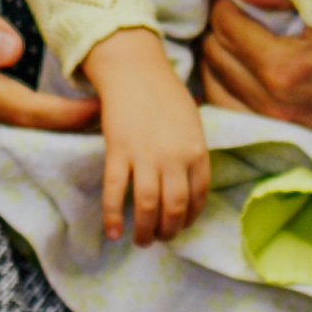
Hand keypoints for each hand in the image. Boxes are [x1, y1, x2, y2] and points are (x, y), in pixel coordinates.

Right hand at [0, 0, 96, 132]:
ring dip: (42, 145)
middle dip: (63, 137)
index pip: (19, 109)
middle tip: (107, 129)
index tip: (99, 109)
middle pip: (15, 137)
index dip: (63, 116)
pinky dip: (16, 144)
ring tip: (86, 135)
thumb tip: (12, 52)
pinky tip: (45, 137)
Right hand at [84, 34, 214, 245]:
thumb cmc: (165, 94)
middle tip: (160, 238)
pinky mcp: (118, 151)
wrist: (134, 69)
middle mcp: (174, 157)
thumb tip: (188, 183)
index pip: (199, 196)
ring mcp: (145, 155)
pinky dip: (113, 215)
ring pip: (147, 205)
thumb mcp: (192, 122)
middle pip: (174, 207)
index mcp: (197, 150)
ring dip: (145, 231)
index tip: (181, 226)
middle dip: (168, 230)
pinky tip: (113, 232)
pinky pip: (115, 191)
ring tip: (141, 241)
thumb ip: (193, 152)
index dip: (190, 218)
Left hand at [194, 0, 311, 162]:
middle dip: (216, 31)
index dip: (223, 2)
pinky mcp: (302, 145)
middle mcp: (280, 107)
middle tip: (229, 13)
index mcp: (287, 67)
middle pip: (215, 62)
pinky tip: (244, 76)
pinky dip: (234, 96)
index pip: (225, 27)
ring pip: (221, 97)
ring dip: (218, 65)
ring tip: (232, 42)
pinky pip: (244, 121)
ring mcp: (290, 132)